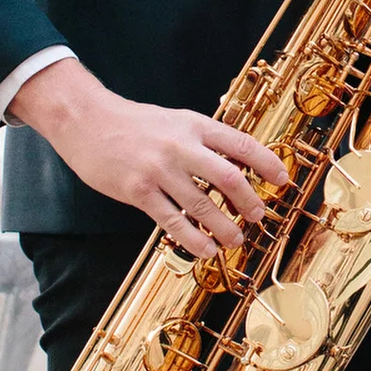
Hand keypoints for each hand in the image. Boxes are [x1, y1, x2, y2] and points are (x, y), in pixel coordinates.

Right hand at [7, 59, 287, 256]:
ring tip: (236, 240)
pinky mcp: (138, 191)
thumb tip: (240, 163)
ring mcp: (158, 170)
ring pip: (201, 204)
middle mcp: (180, 146)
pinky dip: (193, 239)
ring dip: (224, 226)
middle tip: (258, 216)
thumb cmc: (135, 123)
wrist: (87, 121)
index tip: (283, 181)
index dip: (267, 164)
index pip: (241, 144)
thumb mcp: (176, 120)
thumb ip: (204, 139)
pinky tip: (206, 250)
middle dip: (249, 201)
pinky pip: (172, 221)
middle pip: (228, 176)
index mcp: (194, 125)